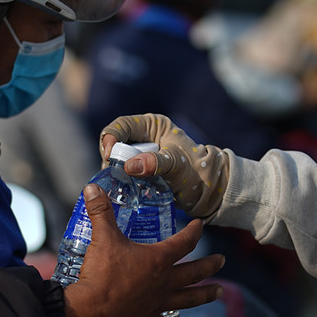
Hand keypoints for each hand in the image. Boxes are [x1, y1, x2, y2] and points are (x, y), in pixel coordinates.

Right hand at [62, 183, 224, 316]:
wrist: (89, 311)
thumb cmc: (100, 274)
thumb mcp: (102, 238)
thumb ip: (100, 211)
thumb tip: (93, 187)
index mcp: (158, 260)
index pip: (184, 242)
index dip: (194, 231)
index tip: (200, 224)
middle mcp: (165, 282)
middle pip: (195, 272)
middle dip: (210, 265)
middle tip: (222, 261)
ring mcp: (159, 303)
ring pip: (189, 299)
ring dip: (205, 295)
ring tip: (218, 293)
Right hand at [99, 114, 229, 220]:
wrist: (207, 191)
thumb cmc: (196, 171)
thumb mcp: (176, 165)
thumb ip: (155, 163)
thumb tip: (129, 166)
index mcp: (153, 125)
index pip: (122, 125)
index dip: (110, 137)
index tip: (109, 155)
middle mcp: (144, 136)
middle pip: (115, 142)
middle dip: (111, 156)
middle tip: (113, 173)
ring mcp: (142, 153)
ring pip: (117, 158)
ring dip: (115, 170)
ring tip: (118, 183)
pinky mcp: (141, 169)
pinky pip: (123, 171)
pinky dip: (120, 179)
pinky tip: (122, 188)